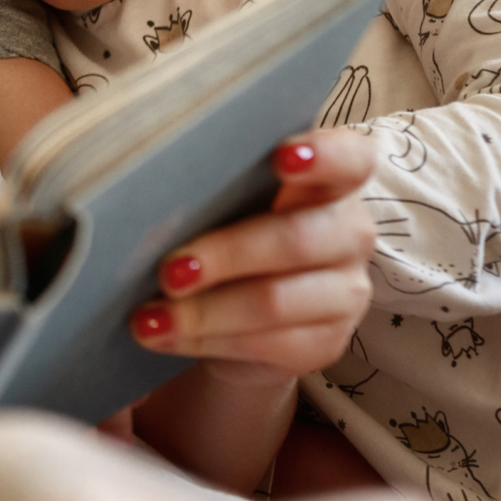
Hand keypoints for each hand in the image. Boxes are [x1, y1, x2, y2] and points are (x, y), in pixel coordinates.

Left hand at [130, 128, 376, 384]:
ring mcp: (344, 294)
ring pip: (275, 302)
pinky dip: (204, 340)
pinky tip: (164, 336)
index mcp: (331, 182)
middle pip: (298, 239)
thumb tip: (150, 193)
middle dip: (227, 254)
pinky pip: (265, 345)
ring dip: (204, 312)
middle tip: (168, 271)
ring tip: (149, 318)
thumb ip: (213, 190)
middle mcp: (350, 234)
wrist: (237, 317)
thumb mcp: (222, 204)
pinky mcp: (325, 344)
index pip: (351, 158)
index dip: (324, 155)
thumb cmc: (224, 233)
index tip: (280, 158)